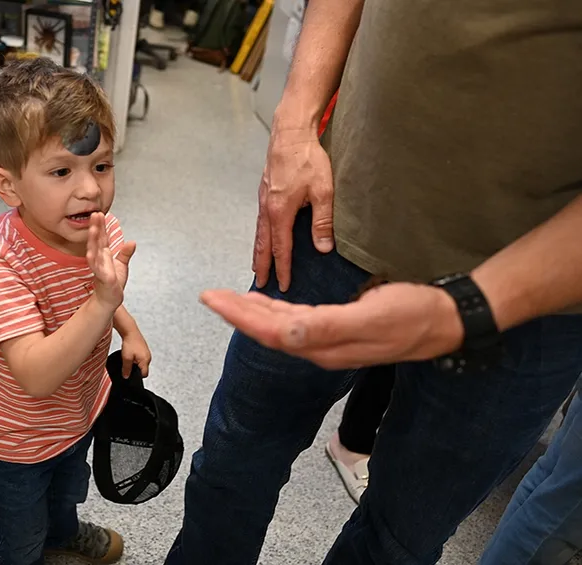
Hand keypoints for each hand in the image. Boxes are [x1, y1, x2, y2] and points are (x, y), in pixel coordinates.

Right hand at [87, 212, 135, 310]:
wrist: (111, 299)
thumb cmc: (114, 283)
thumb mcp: (122, 265)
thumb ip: (125, 253)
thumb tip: (132, 242)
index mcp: (104, 254)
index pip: (102, 237)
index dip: (101, 226)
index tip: (99, 214)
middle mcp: (100, 258)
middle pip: (97, 240)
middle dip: (96, 227)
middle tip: (95, 214)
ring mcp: (99, 266)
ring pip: (94, 251)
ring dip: (92, 240)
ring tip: (92, 229)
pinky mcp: (101, 276)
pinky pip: (95, 267)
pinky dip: (93, 259)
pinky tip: (90, 252)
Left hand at [121, 329, 151, 377]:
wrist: (130, 331)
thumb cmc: (130, 343)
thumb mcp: (126, 358)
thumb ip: (126, 369)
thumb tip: (126, 376)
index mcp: (145, 361)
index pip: (144, 374)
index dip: (137, 377)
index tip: (131, 374)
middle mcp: (148, 357)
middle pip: (143, 369)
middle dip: (135, 369)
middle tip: (128, 364)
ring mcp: (147, 353)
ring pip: (141, 363)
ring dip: (135, 363)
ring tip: (129, 358)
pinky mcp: (144, 349)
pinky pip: (141, 358)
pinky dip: (136, 358)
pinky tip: (130, 354)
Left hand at [200, 284, 464, 369]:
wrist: (443, 319)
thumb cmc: (410, 314)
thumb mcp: (369, 317)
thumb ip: (325, 327)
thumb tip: (283, 334)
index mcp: (322, 344)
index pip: (269, 332)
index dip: (239, 316)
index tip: (212, 298)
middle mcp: (320, 346)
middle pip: (269, 331)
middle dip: (238, 313)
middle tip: (211, 295)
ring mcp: (330, 340)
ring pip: (280, 327)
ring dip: (253, 312)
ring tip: (230, 299)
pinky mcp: (339, 328)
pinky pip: (297, 322)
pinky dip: (276, 312)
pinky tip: (269, 305)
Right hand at [253, 122, 334, 291]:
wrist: (291, 132)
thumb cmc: (307, 159)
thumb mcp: (323, 191)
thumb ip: (322, 222)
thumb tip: (323, 248)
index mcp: (280, 213)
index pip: (281, 249)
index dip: (283, 269)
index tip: (283, 284)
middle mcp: (267, 209)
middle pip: (263, 245)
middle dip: (262, 266)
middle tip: (260, 285)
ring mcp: (263, 200)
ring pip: (259, 234)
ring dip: (258, 253)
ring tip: (257, 267)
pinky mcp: (265, 192)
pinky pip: (260, 222)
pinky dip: (259, 237)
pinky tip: (263, 239)